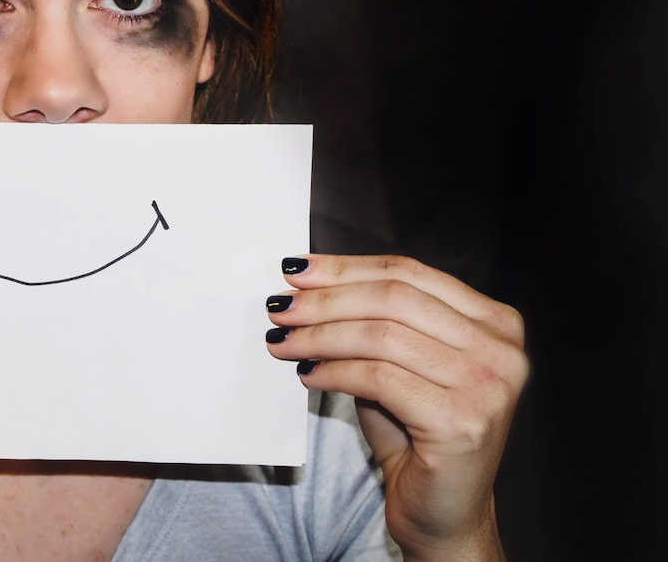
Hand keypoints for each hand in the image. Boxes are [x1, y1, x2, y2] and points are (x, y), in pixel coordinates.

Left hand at [264, 254, 526, 560]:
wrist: (444, 513)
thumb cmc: (417, 436)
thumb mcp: (399, 364)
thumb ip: (372, 321)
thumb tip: (306, 286)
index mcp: (494, 323)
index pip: (410, 273)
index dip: (346, 268)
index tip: (296, 270)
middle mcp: (501, 350)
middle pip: (394, 298)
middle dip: (327, 299)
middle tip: (280, 307)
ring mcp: (487, 386)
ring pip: (382, 336)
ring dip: (320, 335)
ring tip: (282, 341)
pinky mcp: (462, 422)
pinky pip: (378, 378)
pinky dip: (334, 372)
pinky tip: (307, 374)